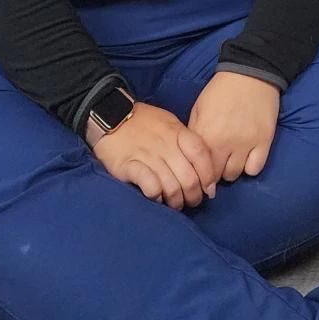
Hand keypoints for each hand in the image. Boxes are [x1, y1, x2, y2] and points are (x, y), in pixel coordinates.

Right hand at [91, 102, 217, 208]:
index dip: (209, 175)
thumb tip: (202, 167)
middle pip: (189, 177)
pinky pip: (150, 186)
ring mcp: (148, 156)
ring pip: (172, 187)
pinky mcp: (129, 166)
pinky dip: (156, 196)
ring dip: (176, 201)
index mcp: (177, 132)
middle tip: (192, 201)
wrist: (110, 115)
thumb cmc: (144, 122)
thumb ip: (184, 141)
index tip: (208, 188)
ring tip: (175, 204)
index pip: (202, 155)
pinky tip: (156, 198)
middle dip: (194, 196)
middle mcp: (166, 145)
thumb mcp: (169, 123)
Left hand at [189, 71, 280, 181]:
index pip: (198, 168)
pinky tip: (246, 157)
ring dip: (231, 169)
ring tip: (231, 158)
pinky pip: (255, 169)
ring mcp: (246, 143)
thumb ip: (195, 134)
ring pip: (234, 174)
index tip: (199, 172)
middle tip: (215, 165)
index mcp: (206, 133)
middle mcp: (225, 142)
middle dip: (213, 173)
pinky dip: (249, 166)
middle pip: (215, 176)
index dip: (197, 172)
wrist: (250, 72)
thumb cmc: (221, 90)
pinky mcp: (264, 140)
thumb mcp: (199, 108)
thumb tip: (192, 156)